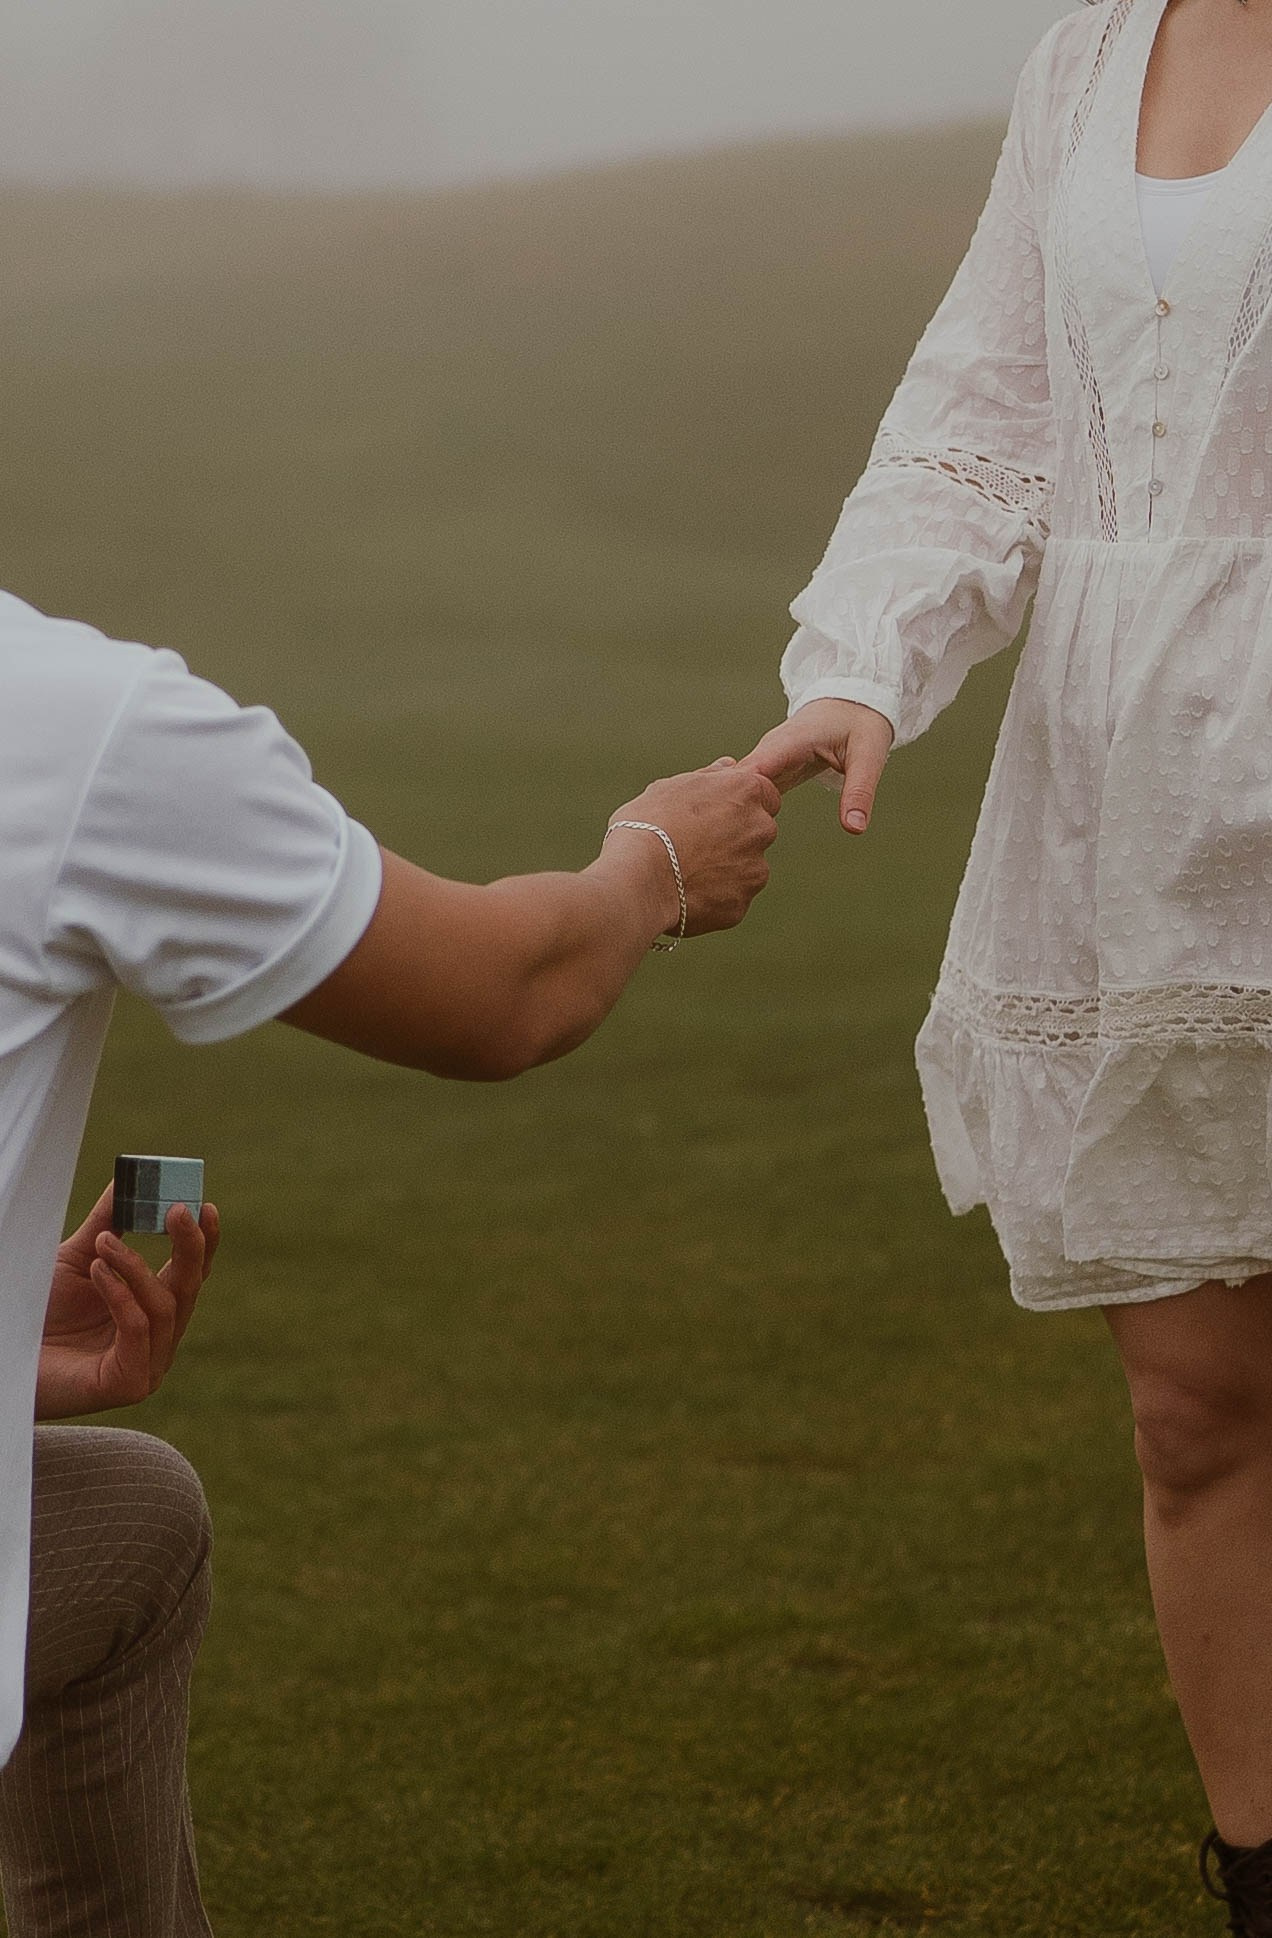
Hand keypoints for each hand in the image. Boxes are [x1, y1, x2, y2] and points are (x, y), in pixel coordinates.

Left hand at [35, 1182, 219, 1420]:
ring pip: (164, 1307)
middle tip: (177, 1210)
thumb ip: (108, 1224)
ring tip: (103, 1244)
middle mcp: (159, 1340)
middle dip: (189, 1246)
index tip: (205, 1206)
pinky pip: (139, 1329)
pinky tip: (97, 1272)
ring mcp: (149, 1366)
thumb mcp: (80, 1259)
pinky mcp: (131, 1384)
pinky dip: (121, 1294)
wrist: (8, 1353)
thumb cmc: (39, 1313)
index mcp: (153, 1312)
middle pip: (189, 1289)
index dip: (203, 1242)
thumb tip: (127, 1181)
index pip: (191, 1276)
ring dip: (135, 1267)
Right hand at [606, 758, 780, 935]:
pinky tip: (685, 893)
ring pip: (747, 867)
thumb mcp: (670, 787)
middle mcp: (761, 828)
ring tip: (685, 872)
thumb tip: (728, 766)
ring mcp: (755, 869)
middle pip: (758, 832)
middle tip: (695, 845)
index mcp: (748, 792)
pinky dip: (714, 897)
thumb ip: (708, 777)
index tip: (714, 814)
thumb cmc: (648, 825)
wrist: (638, 878)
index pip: (765, 795)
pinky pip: (731, 898)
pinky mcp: (742, 903)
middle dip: (735, 837)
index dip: (739, 805)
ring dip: (725, 869)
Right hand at [739, 698, 893, 833]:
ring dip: (734, 812)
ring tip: (728, 841)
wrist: (853, 702)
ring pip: (737, 788)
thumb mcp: (867, 756)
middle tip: (727, 843)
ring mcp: (767, 761)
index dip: (735, 799)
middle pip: (734, 784)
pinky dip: (743, 808)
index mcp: (787, 743)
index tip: (732, 827)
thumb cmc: (860, 722)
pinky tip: (739, 831)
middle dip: (729, 811)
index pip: (748, 773)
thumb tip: (854, 828)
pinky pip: (748, 791)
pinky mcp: (771, 771)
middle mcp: (769, 751)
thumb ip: (858, 792)